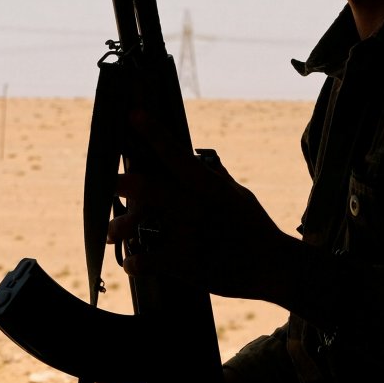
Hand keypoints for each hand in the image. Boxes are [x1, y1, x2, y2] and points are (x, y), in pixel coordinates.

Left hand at [107, 111, 295, 302]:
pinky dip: (136, 263)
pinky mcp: (187, 264)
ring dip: (122, 227)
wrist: (275, 267)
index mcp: (210, 187)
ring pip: (145, 226)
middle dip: (127, 183)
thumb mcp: (238, 197)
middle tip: (108, 180)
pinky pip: (150, 260)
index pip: (177, 155)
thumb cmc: (255, 227)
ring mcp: (190, 236)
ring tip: (111, 233)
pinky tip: (132, 264)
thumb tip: (197, 160)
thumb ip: (214, 179)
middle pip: (154, 189)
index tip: (133, 115)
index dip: (154, 134)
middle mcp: (197, 208)